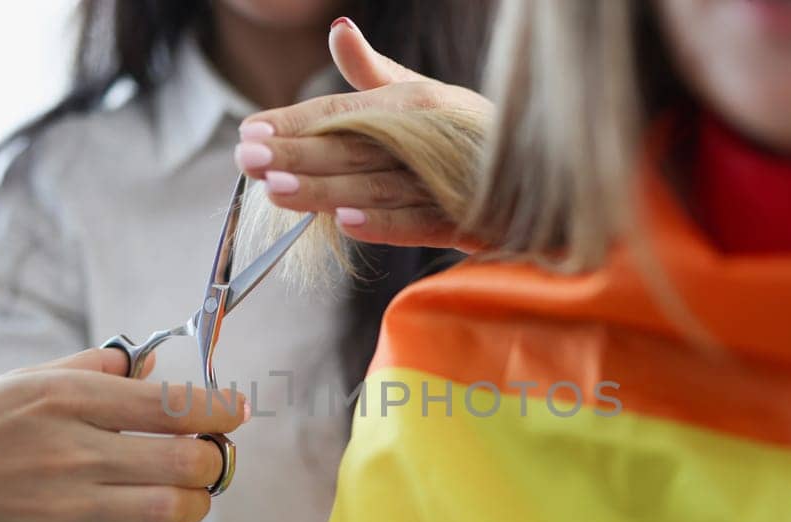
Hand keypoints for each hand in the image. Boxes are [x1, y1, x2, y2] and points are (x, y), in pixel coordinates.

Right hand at [0, 348, 246, 521]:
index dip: (220, 412)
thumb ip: (95, 370)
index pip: (175, 406)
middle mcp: (71, 451)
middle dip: (216, 460)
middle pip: (189, 462)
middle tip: (215, 456)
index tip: (234, 412)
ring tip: (189, 490)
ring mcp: (63, 508)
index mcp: (66, 398)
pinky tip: (145, 512)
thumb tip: (155, 366)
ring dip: (195, 500)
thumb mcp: (25, 383)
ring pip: (173, 510)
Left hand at [234, 17, 491, 250]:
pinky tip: (345, 223)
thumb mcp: (423, 98)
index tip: (249, 130)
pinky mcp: (464, 224)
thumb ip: (374, 73)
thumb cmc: (466, 136)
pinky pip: (420, 224)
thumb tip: (338, 28)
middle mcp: (429, 139)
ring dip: (326, 189)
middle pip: (352, 148)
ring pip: (376, 186)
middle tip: (246, 157)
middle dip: (298, 152)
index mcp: (414, 104)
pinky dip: (385, 224)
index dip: (295, 121)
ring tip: (277, 188)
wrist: (543, 176)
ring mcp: (446, 184)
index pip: (343, 112)